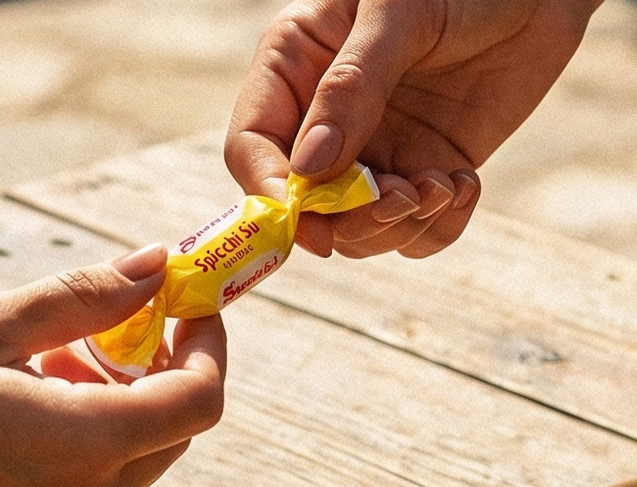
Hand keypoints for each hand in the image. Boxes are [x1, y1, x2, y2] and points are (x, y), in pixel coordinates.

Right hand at [0, 244, 225, 486]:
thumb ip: (85, 296)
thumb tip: (157, 265)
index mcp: (84, 445)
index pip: (202, 400)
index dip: (211, 345)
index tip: (191, 307)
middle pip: (177, 428)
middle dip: (166, 369)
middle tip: (120, 327)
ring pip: (142, 458)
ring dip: (128, 404)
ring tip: (59, 364)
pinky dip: (99, 442)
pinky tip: (41, 410)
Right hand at [226, 0, 602, 257]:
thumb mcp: (398, 14)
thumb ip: (351, 88)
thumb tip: (309, 170)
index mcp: (294, 71)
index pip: (252, 147)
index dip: (270, 194)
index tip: (309, 226)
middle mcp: (323, 124)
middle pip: (305, 207)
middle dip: (349, 220)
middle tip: (402, 198)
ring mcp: (372, 156)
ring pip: (355, 232)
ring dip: (398, 226)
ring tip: (444, 185)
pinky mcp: (419, 175)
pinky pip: (412, 233)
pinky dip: (437, 228)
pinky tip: (464, 186)